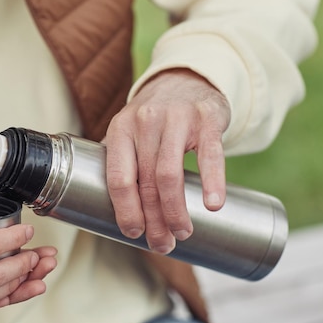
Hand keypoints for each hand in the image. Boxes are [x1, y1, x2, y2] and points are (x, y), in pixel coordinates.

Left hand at [103, 68, 229, 253]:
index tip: (134, 233)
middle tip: (163, 244)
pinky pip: (210, 155)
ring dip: (176, 210)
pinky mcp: (207, 118)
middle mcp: (144, 122)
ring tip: (182, 232)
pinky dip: (212, 182)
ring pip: (170, 174)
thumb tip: (110, 211)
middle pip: (146, 182)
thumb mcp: (129, 131)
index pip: (118, 178)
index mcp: (120, 130)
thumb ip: (122, 162)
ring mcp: (176, 118)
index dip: (126, 210)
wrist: (187, 78)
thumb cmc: (154, 117)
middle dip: (154, 220)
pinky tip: (212, 205)